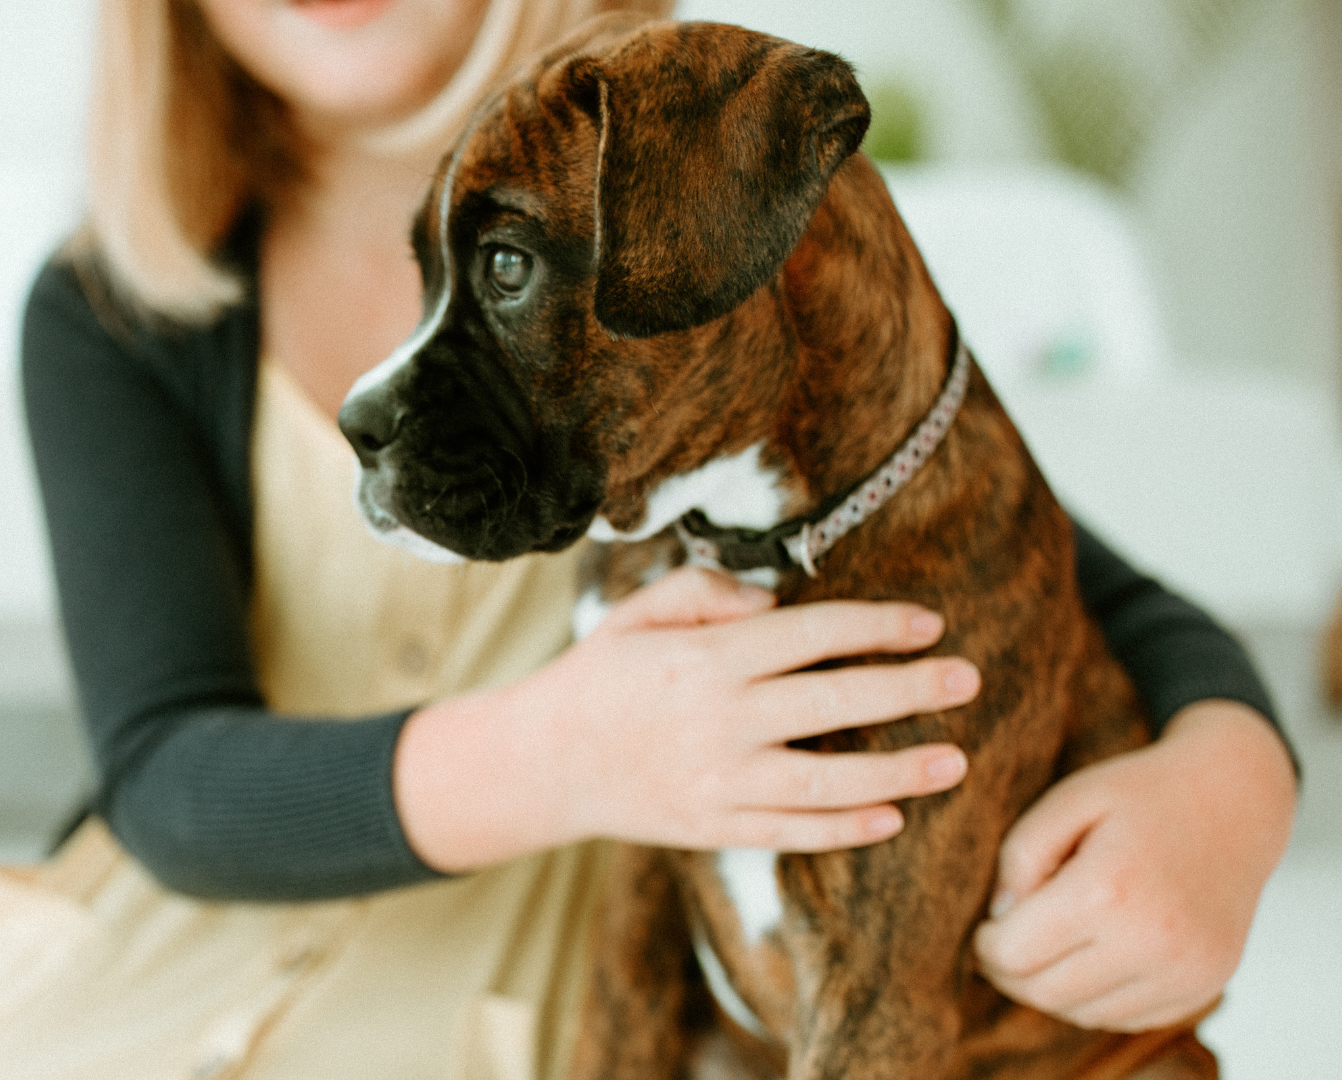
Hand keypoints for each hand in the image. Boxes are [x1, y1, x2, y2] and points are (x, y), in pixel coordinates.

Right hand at [398, 567, 978, 871]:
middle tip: (968, 678)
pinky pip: (795, 830)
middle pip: (838, 699)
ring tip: (955, 759)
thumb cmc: (599, 677)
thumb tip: (776, 603)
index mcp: (707, 657)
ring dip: (901, 769)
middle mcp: (721, 718)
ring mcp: (720, 779)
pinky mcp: (715, 826)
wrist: (542, 763)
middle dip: (913, 688)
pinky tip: (892, 815)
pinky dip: (847, 827)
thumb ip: (707, 591)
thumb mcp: (638, 613)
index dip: (878, 625)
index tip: (928, 622)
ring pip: (831, 778)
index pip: (814, 633)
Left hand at [973, 699, 1294, 1030]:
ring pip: (1083, 1014)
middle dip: (1009, 973)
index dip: (985, 945)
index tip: (985, 926)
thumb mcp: (1066, 801)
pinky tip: (1091, 958)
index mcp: (1107, 892)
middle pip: (1043, 993)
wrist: (1237, 799)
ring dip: (1052, 989)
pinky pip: (1127, 1017)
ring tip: (1048, 947)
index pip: (1013, 955)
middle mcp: (1153, 943)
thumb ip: (1019, 858)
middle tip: (1004, 943)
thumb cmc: (1142, 795)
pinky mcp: (1206, 985)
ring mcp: (1187, 972)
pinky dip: (1097, 998)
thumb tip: (1000, 918)